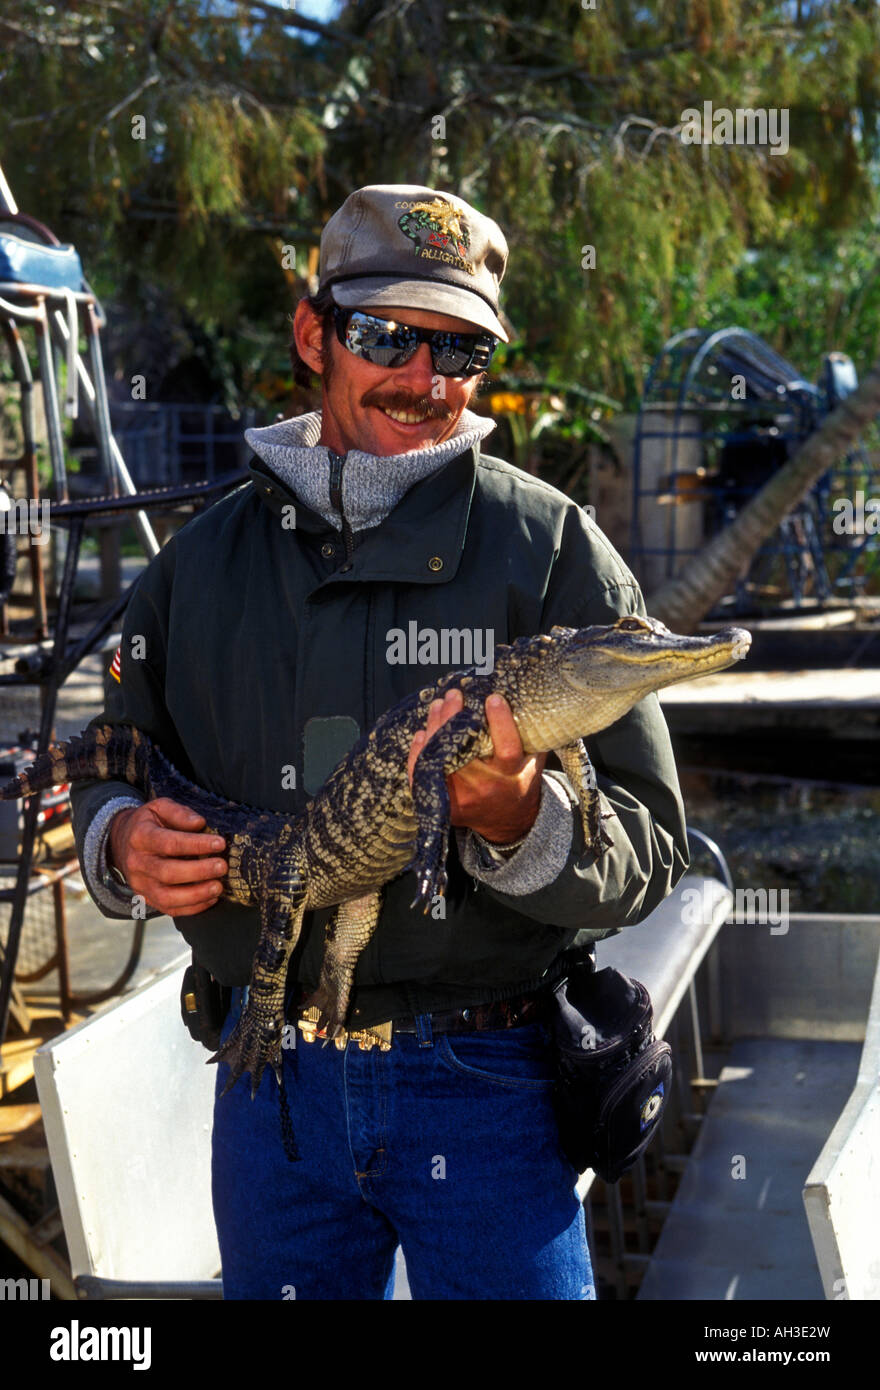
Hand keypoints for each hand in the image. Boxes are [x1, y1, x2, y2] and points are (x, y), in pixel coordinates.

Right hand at [108, 799, 227, 916]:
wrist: (123, 841)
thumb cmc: (149, 823)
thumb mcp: (160, 807)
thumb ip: (179, 812)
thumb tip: (199, 823)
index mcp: (140, 837)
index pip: (169, 843)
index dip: (196, 844)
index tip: (220, 843)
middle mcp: (137, 863)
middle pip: (168, 873)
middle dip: (199, 871)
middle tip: (222, 866)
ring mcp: (140, 884)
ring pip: (167, 897)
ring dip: (196, 895)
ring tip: (218, 887)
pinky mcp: (147, 898)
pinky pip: (169, 909)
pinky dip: (192, 908)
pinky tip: (210, 899)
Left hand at [407, 690, 545, 844]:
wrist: (508, 821)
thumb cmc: (519, 781)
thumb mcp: (533, 761)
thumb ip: (529, 737)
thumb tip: (520, 699)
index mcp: (511, 775)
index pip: (507, 747)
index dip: (500, 721)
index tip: (493, 698)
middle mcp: (486, 785)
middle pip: (464, 750)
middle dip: (454, 718)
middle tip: (453, 695)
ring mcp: (462, 797)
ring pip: (441, 759)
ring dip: (434, 728)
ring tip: (437, 705)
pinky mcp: (445, 804)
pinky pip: (424, 776)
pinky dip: (418, 754)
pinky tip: (421, 734)